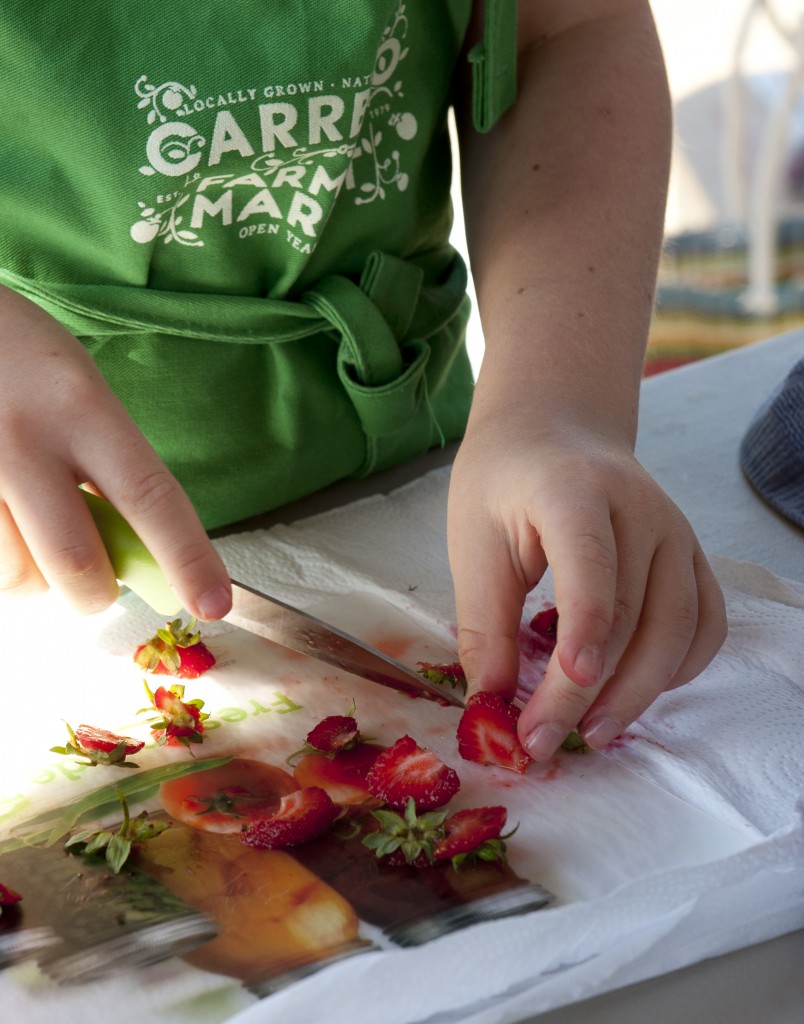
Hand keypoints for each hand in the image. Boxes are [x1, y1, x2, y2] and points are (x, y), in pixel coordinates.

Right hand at [0, 285, 230, 617]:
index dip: (187, 558)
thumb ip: (112, 465)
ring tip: (33, 531)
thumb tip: (140, 553)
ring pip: (18, 576)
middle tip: (97, 578)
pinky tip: (5, 522)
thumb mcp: (83, 392)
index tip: (215, 604)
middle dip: (96, 591)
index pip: (151, 497)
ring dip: (38, 578)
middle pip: (77, 563)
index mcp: (82, 407)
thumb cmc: (24, 358)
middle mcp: (24, 439)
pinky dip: (5, 561)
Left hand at [447, 414, 726, 761]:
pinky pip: (706, 621)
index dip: (585, 624)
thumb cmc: (504, 483)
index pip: (590, 561)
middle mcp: (639, 507)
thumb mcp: (473, 541)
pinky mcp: (691, 554)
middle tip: (544, 740)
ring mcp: (676, 530)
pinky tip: (638, 692)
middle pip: (631, 611)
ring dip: (638, 691)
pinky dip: (680, 666)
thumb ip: (483, 621)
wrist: (553, 432)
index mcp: (573, 490)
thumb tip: (490, 704)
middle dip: (589, 688)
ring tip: (591, 734)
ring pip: (677, 626)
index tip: (569, 683)